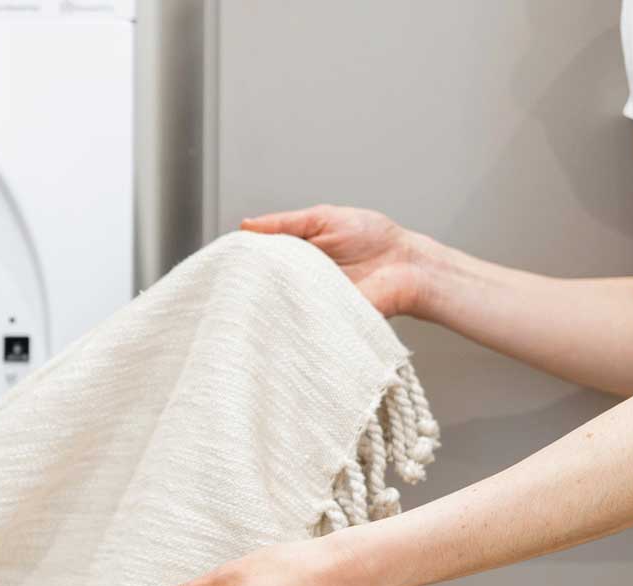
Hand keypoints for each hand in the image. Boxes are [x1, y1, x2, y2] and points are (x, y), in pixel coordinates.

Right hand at [240, 205, 431, 317]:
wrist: (407, 267)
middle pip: (261, 282)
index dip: (241, 258)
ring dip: (265, 297)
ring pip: (274, 302)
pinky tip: (278, 307)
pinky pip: (295, 320)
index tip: (225, 257)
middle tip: (233, 276)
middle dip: (247, 280)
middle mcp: (297, 279)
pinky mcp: (319, 320)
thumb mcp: (323, 219)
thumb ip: (285, 223)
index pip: (258, 258)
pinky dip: (287, 315)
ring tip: (252, 291)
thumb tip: (246, 225)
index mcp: (295, 252)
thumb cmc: (374, 239)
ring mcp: (306, 300)